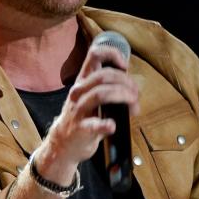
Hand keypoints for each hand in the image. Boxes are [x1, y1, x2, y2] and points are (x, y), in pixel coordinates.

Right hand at [39, 40, 140, 181]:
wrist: (62, 143)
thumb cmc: (81, 118)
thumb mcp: (88, 95)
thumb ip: (107, 86)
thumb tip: (134, 86)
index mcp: (83, 81)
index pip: (94, 55)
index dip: (112, 54)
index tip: (124, 65)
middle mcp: (79, 92)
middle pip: (104, 75)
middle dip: (126, 82)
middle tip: (135, 95)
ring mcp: (78, 110)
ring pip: (100, 94)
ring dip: (123, 96)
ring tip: (133, 106)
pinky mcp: (80, 129)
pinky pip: (94, 125)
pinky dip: (105, 124)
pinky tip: (112, 125)